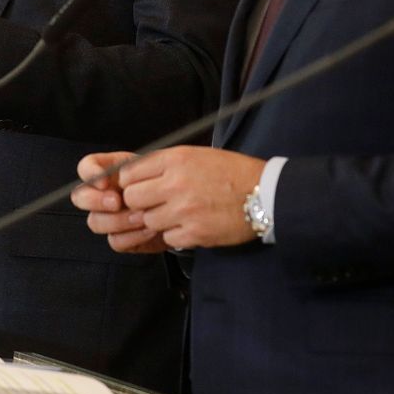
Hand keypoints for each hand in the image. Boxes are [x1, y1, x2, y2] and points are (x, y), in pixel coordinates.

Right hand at [73, 152, 166, 253]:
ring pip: (96, 221)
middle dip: (96, 200)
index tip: (104, 181)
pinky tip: (149, 229)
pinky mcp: (120, 237)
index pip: (86, 167)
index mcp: (111, 172)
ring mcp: (110, 217)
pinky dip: (133, 237)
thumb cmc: (169, 183)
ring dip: (119, 220)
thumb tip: (124, 174)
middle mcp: (105, 195)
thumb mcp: (156, 167)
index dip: (90, 173)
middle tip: (117, 201)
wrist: (185, 206)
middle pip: (81, 197)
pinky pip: (115, 241)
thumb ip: (137, 168)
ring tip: (142, 215)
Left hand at [115, 146, 266, 249]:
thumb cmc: (231, 172)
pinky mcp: (194, 233)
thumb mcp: (197, 155)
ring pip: (148, 220)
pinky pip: (168, 238)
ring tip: (177, 214)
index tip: (139, 187)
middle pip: (132, 199)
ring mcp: (183, 211)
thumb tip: (135, 177)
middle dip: (141, 202)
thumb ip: (165, 164)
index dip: (131, 183)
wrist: (264, 193)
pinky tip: (190, 225)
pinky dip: (176, 234)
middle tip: (155, 203)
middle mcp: (175, 184)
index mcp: (175, 159)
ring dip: (158, 220)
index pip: (129, 174)